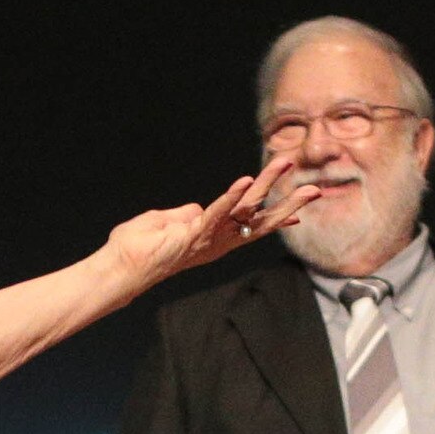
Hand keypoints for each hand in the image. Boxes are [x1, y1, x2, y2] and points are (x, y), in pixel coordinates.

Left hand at [98, 158, 301, 297]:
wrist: (120, 269)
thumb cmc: (136, 249)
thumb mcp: (165, 223)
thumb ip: (184, 215)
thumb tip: (196, 209)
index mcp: (214, 238)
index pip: (251, 225)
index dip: (275, 218)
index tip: (300, 213)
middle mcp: (217, 240)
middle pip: (259, 217)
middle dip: (287, 202)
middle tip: (314, 189)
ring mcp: (207, 238)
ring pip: (244, 209)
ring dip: (265, 185)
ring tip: (283, 164)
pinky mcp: (193, 234)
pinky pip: (215, 213)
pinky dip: (230, 197)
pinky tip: (244, 181)